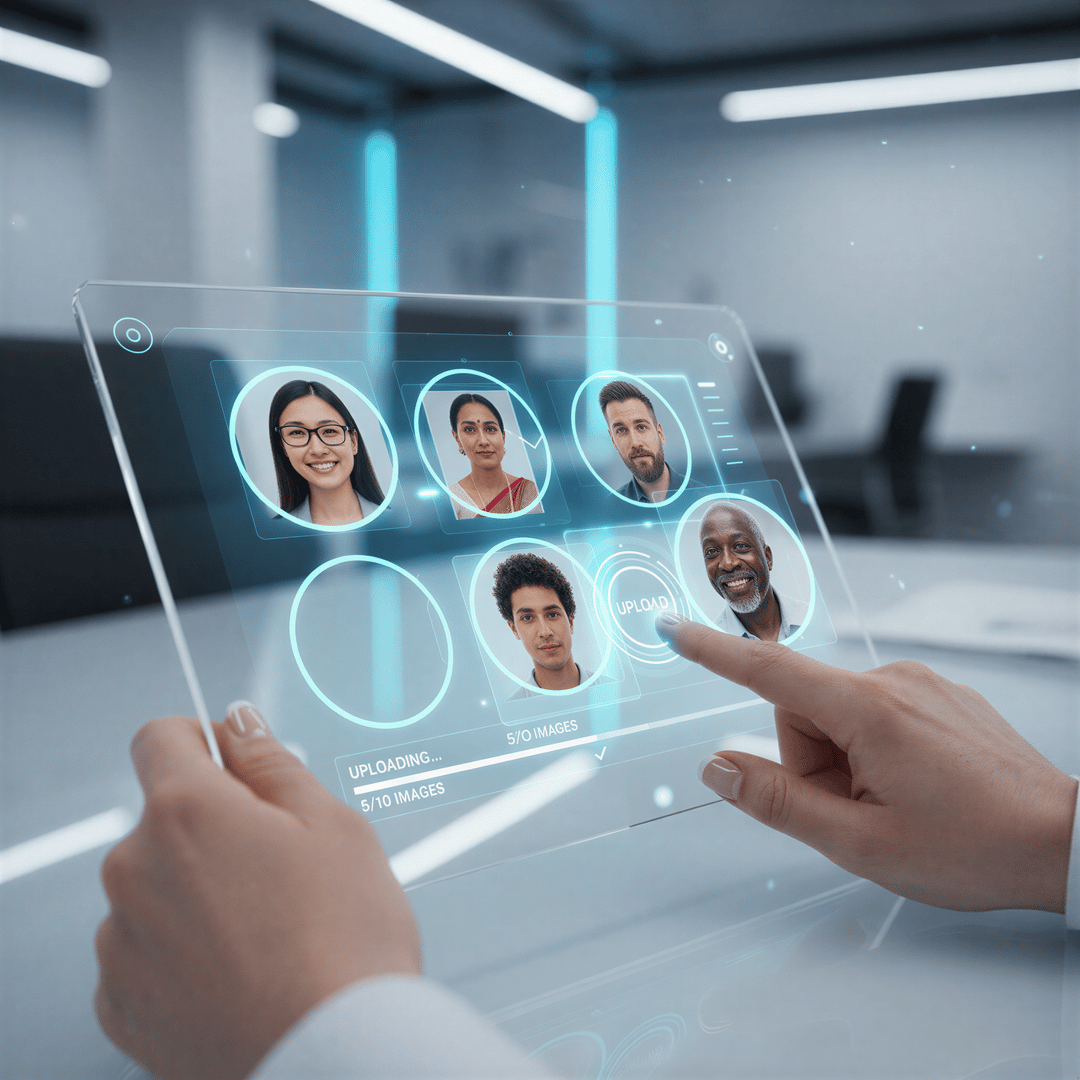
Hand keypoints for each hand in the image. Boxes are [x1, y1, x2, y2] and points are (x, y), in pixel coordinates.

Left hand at [95, 704, 420, 1079]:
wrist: (334, 1059)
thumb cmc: (346, 941)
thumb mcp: (333, 825)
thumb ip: (273, 763)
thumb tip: (238, 724)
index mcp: (185, 812)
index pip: (159, 737)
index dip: (201, 740)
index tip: (235, 768)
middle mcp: (133, 870)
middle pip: (164, 818)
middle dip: (214, 827)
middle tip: (282, 869)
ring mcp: (119, 943)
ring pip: (155, 886)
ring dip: (196, 891)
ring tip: (266, 932)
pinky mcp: (121, 1005)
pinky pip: (143, 951)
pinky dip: (181, 952)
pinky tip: (238, 972)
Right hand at [656, 613, 1076, 913]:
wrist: (1065, 842)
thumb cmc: (973, 847)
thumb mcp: (860, 842)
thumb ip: (778, 801)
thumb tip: (717, 768)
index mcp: (867, 710)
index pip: (767, 671)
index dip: (713, 653)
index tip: (674, 629)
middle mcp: (892, 680)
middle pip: (802, 709)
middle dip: (810, 760)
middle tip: (855, 809)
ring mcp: (921, 683)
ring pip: (839, 714)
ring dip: (844, 759)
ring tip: (893, 802)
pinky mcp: (940, 694)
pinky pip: (877, 712)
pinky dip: (875, 749)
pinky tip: (916, 786)